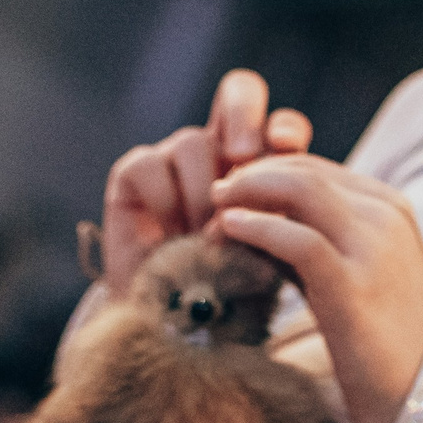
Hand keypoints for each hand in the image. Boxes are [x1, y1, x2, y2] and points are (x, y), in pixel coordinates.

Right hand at [100, 69, 295, 297]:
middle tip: (243, 154)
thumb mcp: (271, 253)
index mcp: (263, 164)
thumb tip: (283, 193)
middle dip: (243, 116)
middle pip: (237, 92)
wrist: (177, 330)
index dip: (285, 127)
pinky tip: (171, 236)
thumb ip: (280, 217)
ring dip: (201, 193)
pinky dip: (163, 201)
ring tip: (205, 238)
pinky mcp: (133, 176)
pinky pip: (147, 165)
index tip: (289, 150)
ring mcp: (174, 160)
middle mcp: (219, 151)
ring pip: (192, 142)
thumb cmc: (235, 292)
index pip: (281, 123)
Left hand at [211, 151, 422, 422]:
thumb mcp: (347, 273)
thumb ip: (309, 240)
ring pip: (302, 191)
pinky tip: (229, 231)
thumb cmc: (376, 338)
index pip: (316, 169)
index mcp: (391, 208)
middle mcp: (387, 219)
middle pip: (305, 173)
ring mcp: (375, 249)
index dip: (265, 172)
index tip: (231, 193)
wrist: (414, 394)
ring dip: (248, 195)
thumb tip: (248, 217)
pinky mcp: (354, 285)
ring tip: (215, 214)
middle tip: (214, 197)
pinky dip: (258, 228)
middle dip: (251, 178)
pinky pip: (298, 240)